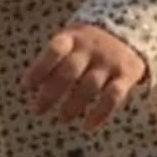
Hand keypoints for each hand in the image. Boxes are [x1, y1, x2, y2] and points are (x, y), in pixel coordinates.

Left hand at [21, 22, 146, 130]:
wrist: (130, 30)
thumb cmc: (87, 43)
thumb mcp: (70, 40)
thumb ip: (52, 60)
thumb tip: (29, 87)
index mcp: (73, 38)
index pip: (54, 51)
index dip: (39, 68)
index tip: (26, 86)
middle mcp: (91, 48)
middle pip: (69, 71)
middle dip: (51, 93)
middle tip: (37, 110)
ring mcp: (109, 62)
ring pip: (90, 86)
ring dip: (74, 104)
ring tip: (63, 118)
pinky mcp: (126, 75)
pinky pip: (113, 97)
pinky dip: (100, 114)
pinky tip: (88, 127)